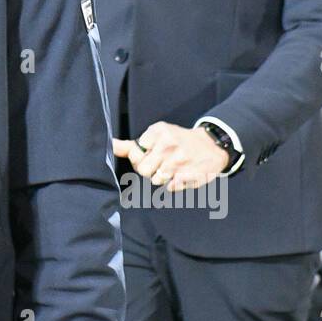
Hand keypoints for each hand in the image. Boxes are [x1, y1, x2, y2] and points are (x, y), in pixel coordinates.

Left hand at [112, 122, 229, 191]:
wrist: (211, 145)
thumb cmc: (176, 141)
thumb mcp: (155, 136)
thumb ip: (131, 145)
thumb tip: (110, 145)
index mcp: (158, 132)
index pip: (135, 155)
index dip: (140, 159)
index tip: (151, 155)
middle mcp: (169, 144)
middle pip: (143, 171)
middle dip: (149, 170)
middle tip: (160, 164)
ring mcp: (181, 160)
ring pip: (156, 181)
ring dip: (162, 178)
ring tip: (173, 167)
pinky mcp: (192, 175)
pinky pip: (171, 188)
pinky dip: (174, 184)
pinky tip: (182, 174)